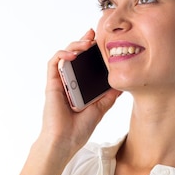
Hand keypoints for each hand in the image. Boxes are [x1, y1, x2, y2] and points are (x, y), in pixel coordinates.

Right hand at [40, 29, 121, 158]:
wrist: (65, 141)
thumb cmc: (79, 129)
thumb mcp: (101, 108)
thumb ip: (109, 95)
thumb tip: (123, 84)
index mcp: (81, 86)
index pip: (86, 63)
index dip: (92, 50)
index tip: (103, 41)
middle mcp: (70, 81)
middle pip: (75, 55)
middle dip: (84, 41)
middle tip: (94, 34)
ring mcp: (60, 82)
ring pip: (64, 55)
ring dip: (75, 45)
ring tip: (87, 42)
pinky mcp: (52, 84)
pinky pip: (54, 63)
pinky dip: (62, 55)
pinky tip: (73, 54)